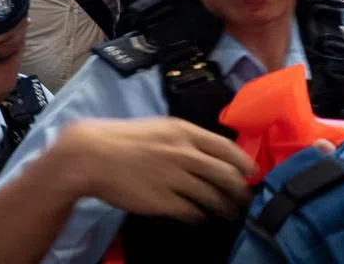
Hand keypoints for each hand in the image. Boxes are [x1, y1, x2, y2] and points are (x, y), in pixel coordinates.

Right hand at [60, 118, 254, 221]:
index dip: (244, 162)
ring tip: (229, 212)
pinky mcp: (164, 201)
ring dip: (224, 206)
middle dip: (240, 189)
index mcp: (184, 132)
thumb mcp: (158, 128)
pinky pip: (192, 212)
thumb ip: (183, 138)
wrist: (92, 156)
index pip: (226, 148)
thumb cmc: (122, 138)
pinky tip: (200, 216)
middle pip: (225, 175)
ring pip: (212, 196)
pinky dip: (200, 215)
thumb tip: (205, 151)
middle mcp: (184, 154)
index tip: (252, 171)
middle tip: (246, 197)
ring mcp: (175, 179)